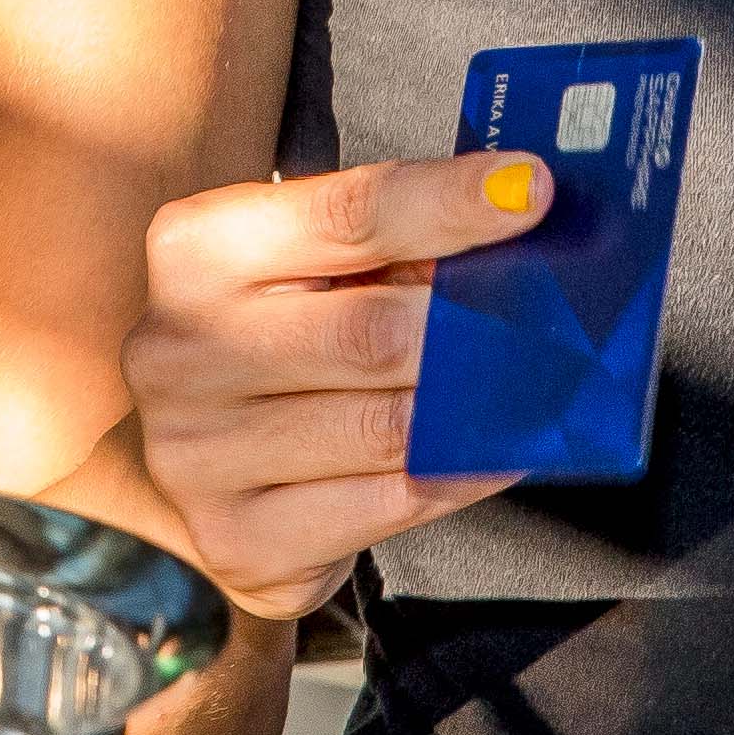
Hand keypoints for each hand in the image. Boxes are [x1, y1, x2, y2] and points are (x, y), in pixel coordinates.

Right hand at [124, 152, 552, 619]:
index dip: (447, 202)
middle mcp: (178, 351)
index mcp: (195, 250)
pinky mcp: (241, 543)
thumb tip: (518, 230)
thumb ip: (391, 246)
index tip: (531, 191)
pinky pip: (387, 506)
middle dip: (475, 326)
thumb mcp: (306, 264)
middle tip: (554, 320)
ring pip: (388, 429)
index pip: (347, 214)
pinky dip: (459, 477)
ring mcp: (199, 458)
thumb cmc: (275, 331)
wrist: (192, 453)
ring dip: (479, 411)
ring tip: (544, 387)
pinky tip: (500, 452)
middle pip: (373, 333)